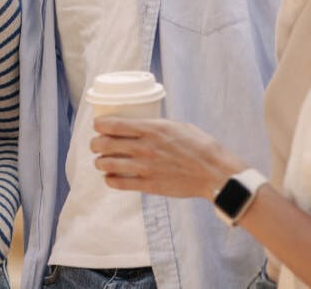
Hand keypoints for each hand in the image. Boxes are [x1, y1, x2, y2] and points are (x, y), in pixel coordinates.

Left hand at [89, 117, 246, 198]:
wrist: (215, 173)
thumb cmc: (201, 147)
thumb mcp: (178, 126)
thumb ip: (157, 126)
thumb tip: (141, 125)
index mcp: (152, 129)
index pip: (113, 125)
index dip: (99, 125)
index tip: (97, 126)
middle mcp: (144, 147)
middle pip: (104, 144)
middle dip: (95, 144)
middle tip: (96, 145)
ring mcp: (144, 167)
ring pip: (107, 164)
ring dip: (100, 162)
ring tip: (102, 161)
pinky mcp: (148, 185)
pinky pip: (118, 183)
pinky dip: (109, 179)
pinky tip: (110, 177)